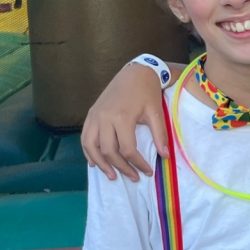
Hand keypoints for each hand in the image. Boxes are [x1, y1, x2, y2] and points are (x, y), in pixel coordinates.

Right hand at [81, 64, 167, 180]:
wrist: (135, 72)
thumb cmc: (147, 92)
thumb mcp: (156, 112)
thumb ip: (160, 135)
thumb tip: (165, 156)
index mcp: (122, 117)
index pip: (128, 149)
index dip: (138, 164)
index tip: (147, 172)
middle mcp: (104, 118)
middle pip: (108, 151)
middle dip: (121, 168)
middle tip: (133, 178)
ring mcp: (95, 116)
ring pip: (91, 147)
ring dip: (100, 164)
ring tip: (112, 176)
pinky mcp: (90, 114)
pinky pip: (84, 138)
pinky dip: (88, 152)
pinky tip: (95, 162)